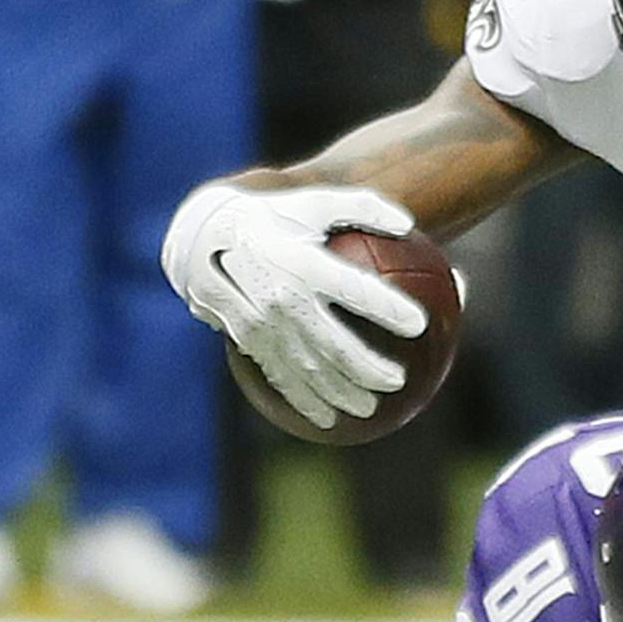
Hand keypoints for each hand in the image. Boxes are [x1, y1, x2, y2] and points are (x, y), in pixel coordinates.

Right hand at [161, 183, 428, 429]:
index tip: (419, 324)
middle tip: (398, 381)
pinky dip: (302, 400)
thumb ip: (363, 209)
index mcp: (302, 261)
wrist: (202, 232)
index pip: (353, 289)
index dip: (387, 307)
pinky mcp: (246, 338)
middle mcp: (280, 295)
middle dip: (366, 366)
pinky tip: (326, 419)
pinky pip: (278, 374)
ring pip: (305, 367)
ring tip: (370, 410)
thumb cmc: (277, 217)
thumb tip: (408, 224)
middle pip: (331, 341)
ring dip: (338, 392)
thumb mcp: (316, 201)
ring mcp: (260, 321)